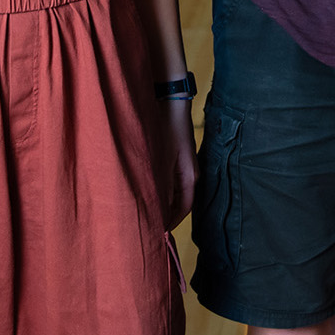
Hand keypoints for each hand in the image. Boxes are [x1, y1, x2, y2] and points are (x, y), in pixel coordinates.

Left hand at [157, 97, 197, 230]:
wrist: (170, 101)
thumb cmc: (167, 128)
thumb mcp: (161, 160)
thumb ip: (161, 186)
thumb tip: (159, 211)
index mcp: (189, 177)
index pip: (183, 209)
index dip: (171, 222)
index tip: (157, 233)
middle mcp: (189, 173)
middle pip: (179, 201)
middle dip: (165, 213)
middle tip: (148, 223)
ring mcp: (182, 164)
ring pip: (173, 190)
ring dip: (161, 200)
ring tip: (144, 208)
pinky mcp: (175, 156)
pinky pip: (169, 179)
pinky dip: (159, 187)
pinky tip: (145, 187)